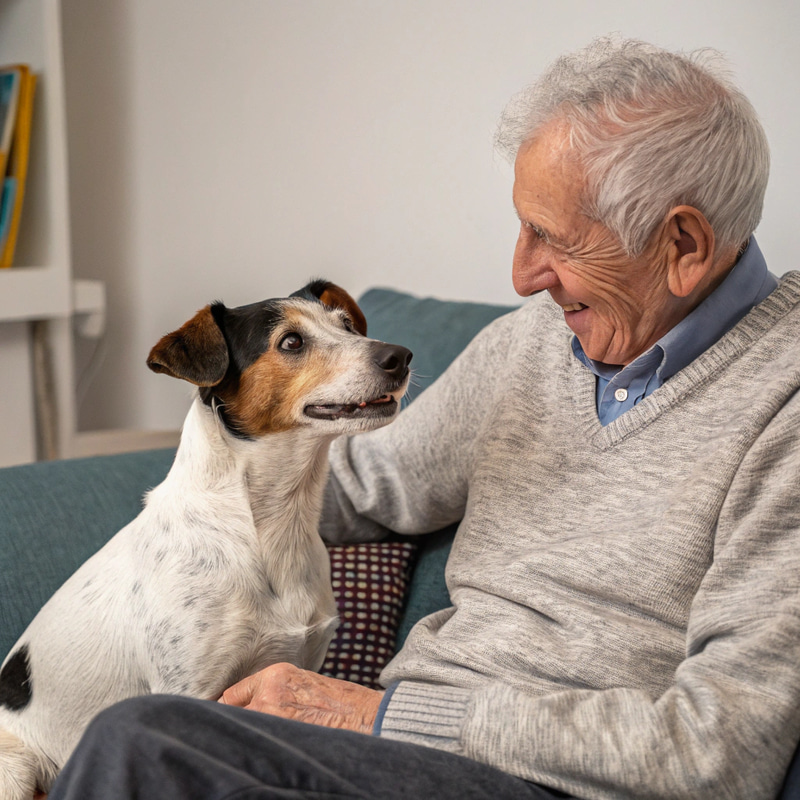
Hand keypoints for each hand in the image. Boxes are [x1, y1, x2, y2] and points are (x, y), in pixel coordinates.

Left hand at [219, 662, 382, 734]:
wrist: (363, 716)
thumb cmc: (339, 701)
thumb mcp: (303, 683)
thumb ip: (276, 691)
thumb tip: (252, 708)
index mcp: (275, 675)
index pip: (232, 695)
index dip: (230, 709)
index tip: (228, 717)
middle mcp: (268, 693)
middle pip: (232, 715)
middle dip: (237, 724)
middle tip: (239, 735)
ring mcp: (272, 717)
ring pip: (244, 731)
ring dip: (248, 737)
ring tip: (259, 743)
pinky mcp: (280, 737)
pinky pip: (258, 746)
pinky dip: (259, 750)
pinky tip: (271, 751)